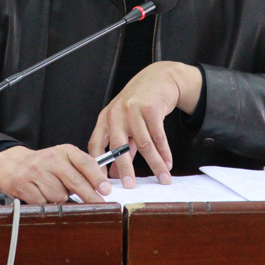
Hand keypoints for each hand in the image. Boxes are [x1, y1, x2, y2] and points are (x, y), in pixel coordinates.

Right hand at [0, 144, 111, 204]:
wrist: (13, 164)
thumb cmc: (44, 165)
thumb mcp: (64, 160)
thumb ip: (81, 170)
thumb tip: (100, 188)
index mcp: (64, 151)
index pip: (84, 163)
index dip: (97, 178)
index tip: (106, 190)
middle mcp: (50, 158)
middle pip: (75, 181)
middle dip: (89, 195)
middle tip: (99, 204)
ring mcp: (36, 171)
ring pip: (59, 196)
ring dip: (60, 199)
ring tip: (52, 191)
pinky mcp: (23, 185)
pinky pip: (43, 203)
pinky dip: (45, 203)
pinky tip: (41, 194)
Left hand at [88, 61, 201, 188]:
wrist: (159, 78)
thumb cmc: (139, 102)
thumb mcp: (125, 121)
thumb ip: (121, 144)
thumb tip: (115, 172)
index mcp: (105, 118)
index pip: (96, 145)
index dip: (98, 165)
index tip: (103, 183)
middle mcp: (116, 113)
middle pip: (119, 146)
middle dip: (125, 169)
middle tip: (129, 186)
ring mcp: (133, 109)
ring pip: (144, 144)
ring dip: (155, 164)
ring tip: (162, 178)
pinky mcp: (151, 108)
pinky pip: (159, 136)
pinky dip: (165, 152)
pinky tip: (168, 163)